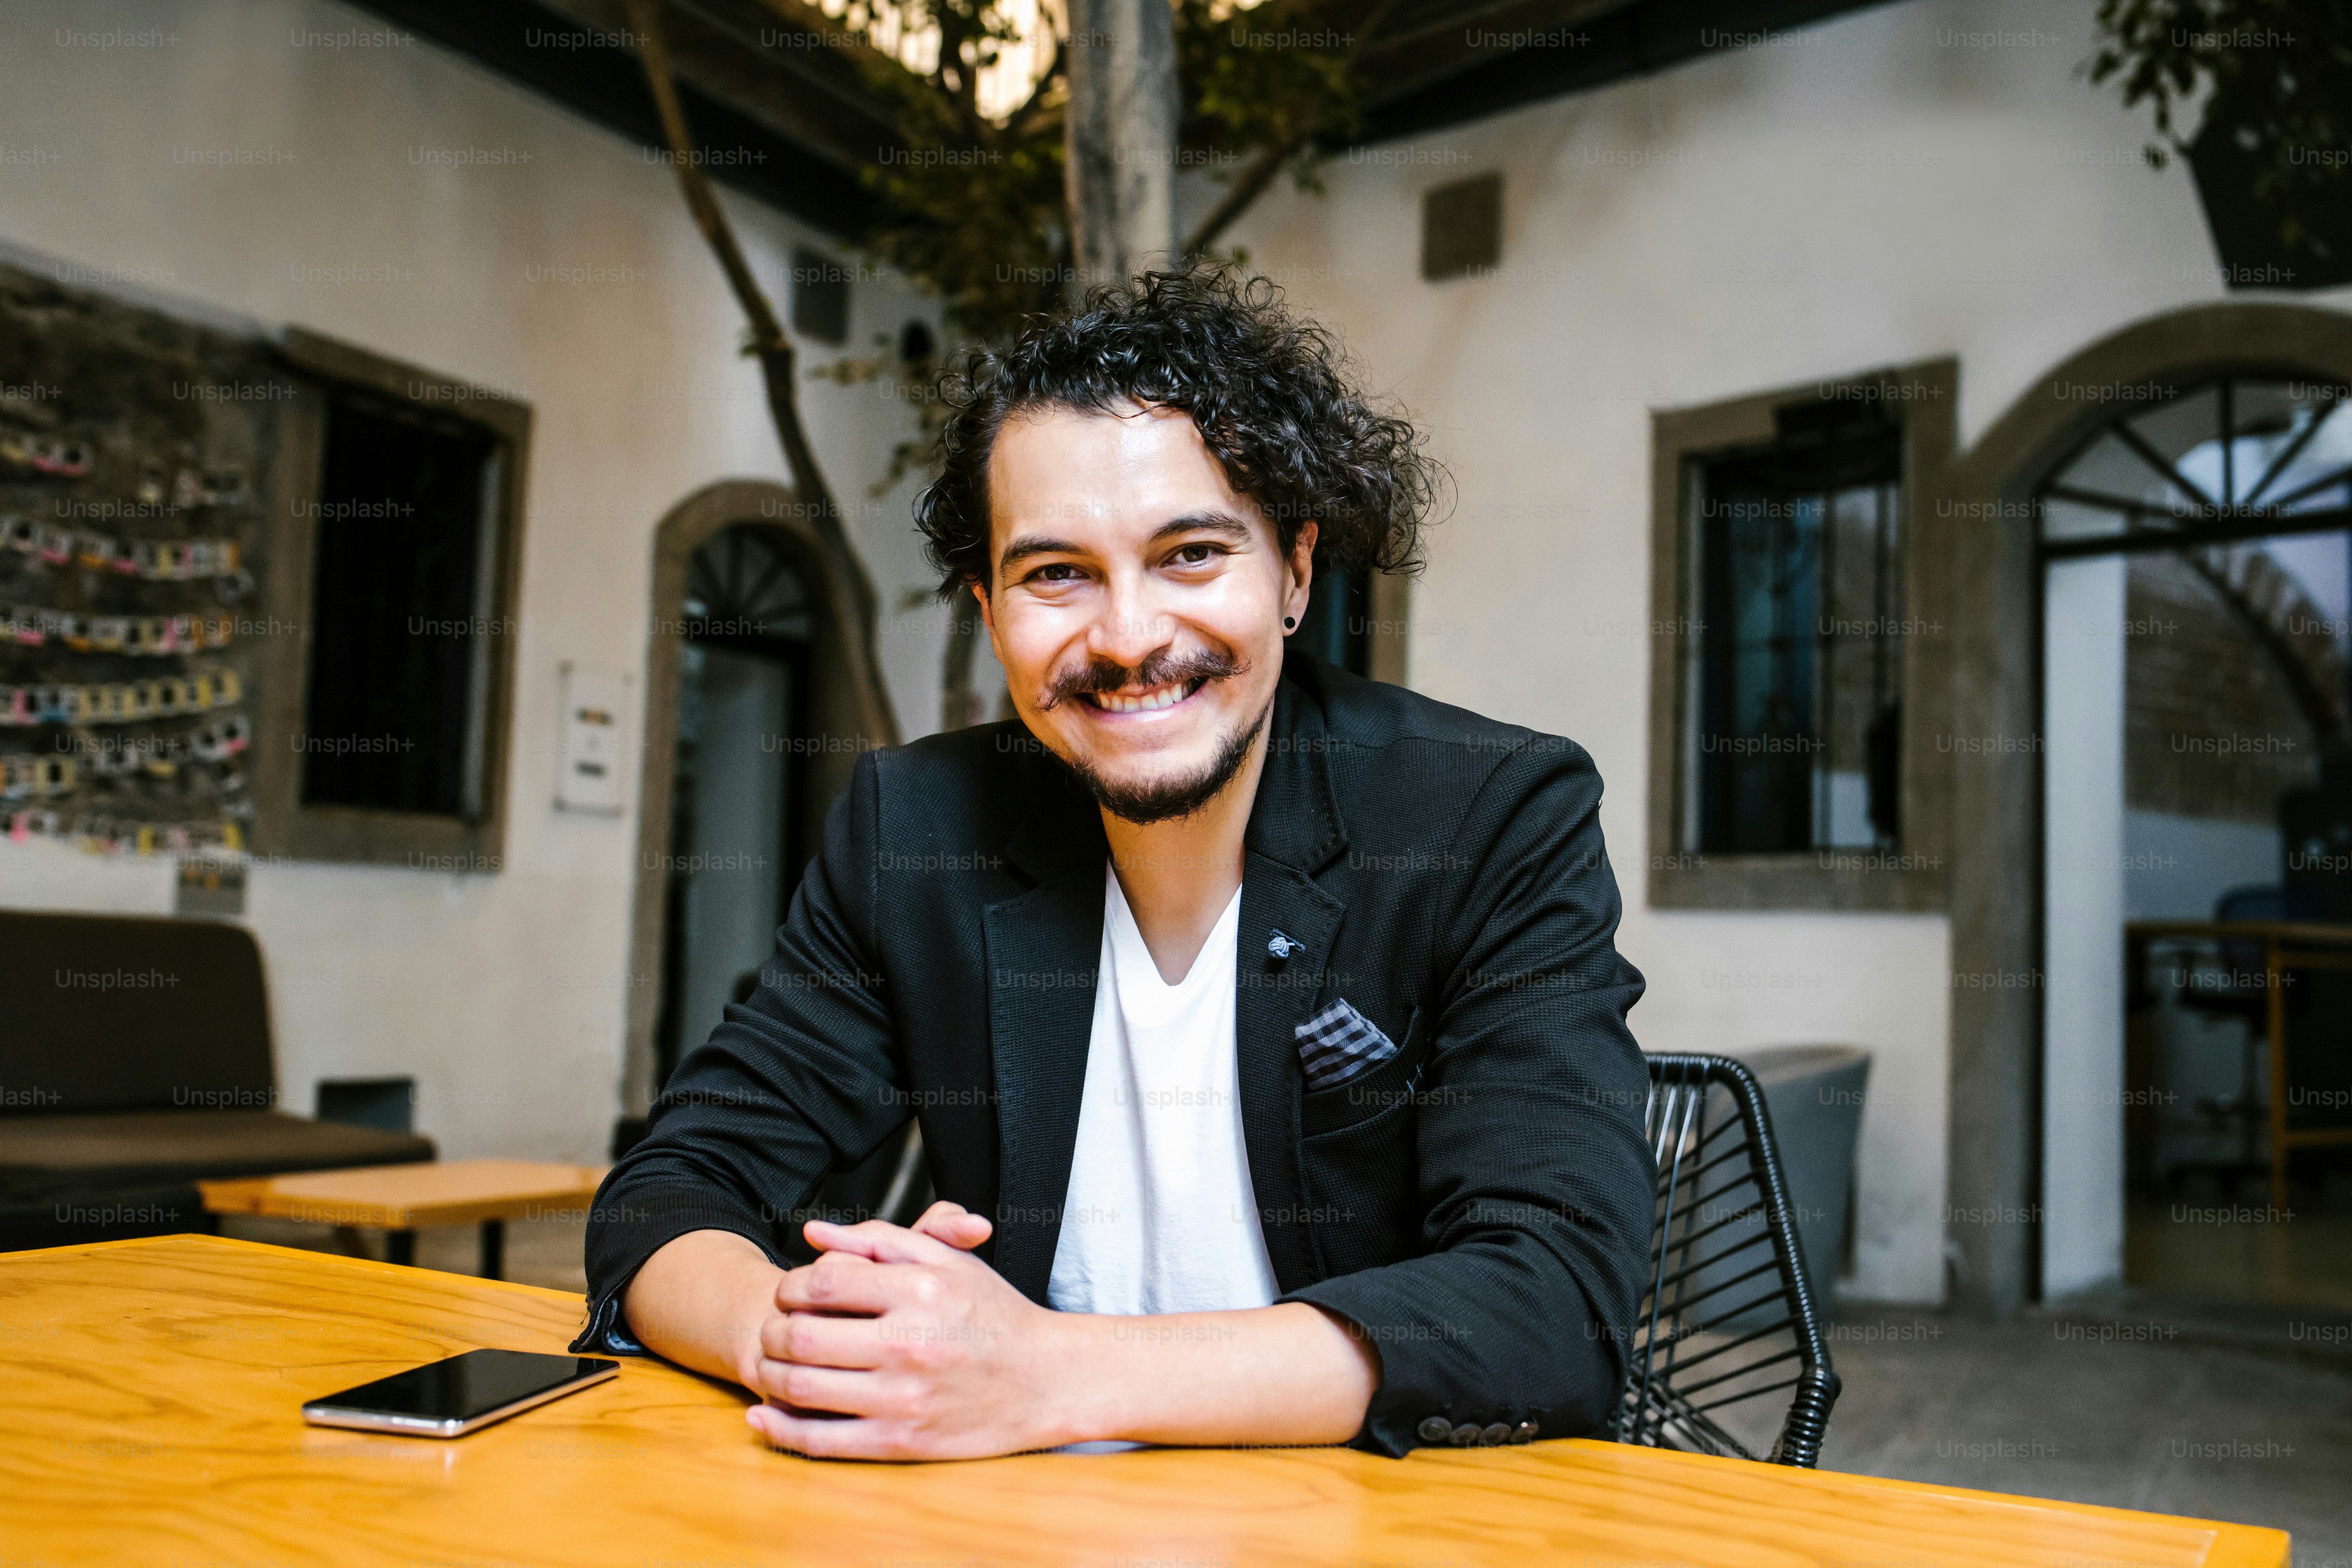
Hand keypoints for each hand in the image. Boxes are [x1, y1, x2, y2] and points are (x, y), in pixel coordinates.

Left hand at [742, 1203, 1090, 1459]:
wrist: (1047, 1381)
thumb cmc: (994, 1315)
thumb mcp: (948, 1261)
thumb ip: (879, 1239)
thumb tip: (813, 1233)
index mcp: (920, 1291)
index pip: (821, 1283)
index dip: (790, 1286)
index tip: (790, 1293)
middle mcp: (910, 1345)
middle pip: (802, 1337)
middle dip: (772, 1332)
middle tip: (773, 1329)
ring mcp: (904, 1399)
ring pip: (802, 1389)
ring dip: (769, 1376)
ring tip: (771, 1365)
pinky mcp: (901, 1442)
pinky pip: (821, 1440)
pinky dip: (780, 1430)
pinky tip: (763, 1416)